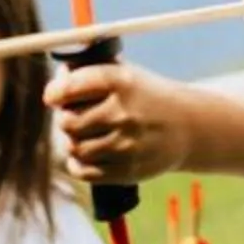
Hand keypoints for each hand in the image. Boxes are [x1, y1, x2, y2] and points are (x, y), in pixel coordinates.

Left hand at [45, 62, 195, 183]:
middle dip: (65, 119)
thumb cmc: (148, 98)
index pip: (70, 88)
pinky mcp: (126, 170)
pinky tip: (85, 156)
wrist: (189, 128)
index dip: (55, 93)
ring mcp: (125, 144)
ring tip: (84, 135)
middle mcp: (123, 113)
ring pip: (74, 148)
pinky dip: (78, 164)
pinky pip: (83, 171)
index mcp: (122, 82)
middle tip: (74, 117)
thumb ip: (91, 72)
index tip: (54, 96)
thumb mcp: (127, 74)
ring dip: (74, 142)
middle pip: (67, 121)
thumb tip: (56, 78)